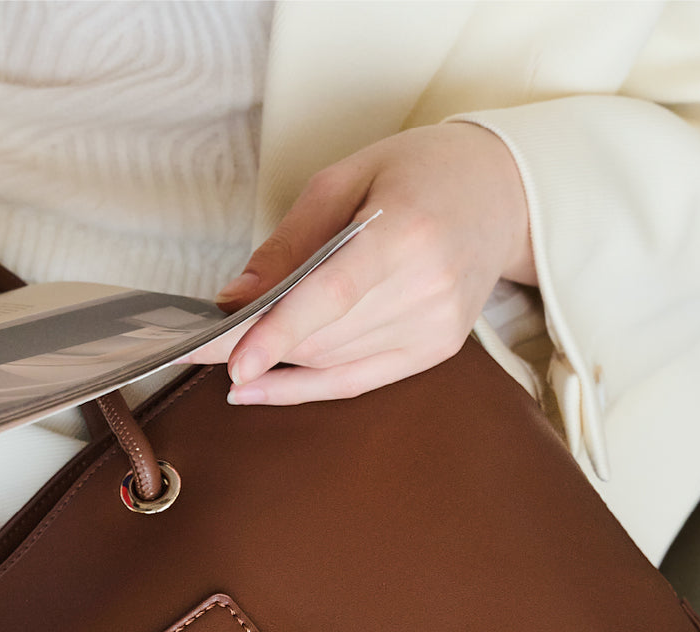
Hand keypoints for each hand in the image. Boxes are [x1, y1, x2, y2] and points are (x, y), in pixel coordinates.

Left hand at [186, 123, 535, 404]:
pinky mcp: (434, 350)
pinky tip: (257, 389)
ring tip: (228, 351)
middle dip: (254, 342)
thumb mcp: (344, 179)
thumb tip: (235, 297)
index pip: (334, 294)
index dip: (279, 331)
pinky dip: (302, 389)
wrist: (502, 193)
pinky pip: (356, 382)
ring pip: (331, 360)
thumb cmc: (417, 173)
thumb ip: (289, 242)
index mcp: (407, 232)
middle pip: (323, 334)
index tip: (233, 358)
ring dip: (276, 359)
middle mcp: (428, 287)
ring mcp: (435, 326)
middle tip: (197, 343)